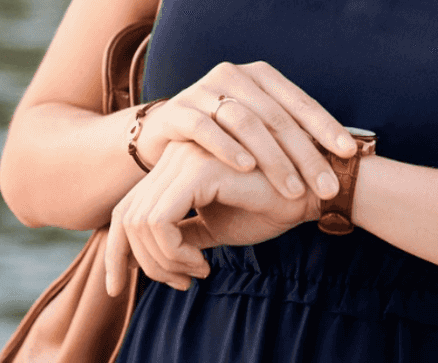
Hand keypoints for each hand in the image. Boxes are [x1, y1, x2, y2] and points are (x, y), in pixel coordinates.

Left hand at [105, 140, 319, 295]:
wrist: (315, 191)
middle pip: (127, 216)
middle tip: (181, 283)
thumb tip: (145, 258)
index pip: (128, 209)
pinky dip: (173, 253)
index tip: (144, 281)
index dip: (122, 251)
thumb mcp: (214, 225)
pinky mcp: (198, 170)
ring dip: (163, 261)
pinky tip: (204, 265)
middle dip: (144, 262)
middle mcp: (175, 154)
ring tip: (196, 273)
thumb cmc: (271, 206)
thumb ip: (181, 234)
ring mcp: (185, 156)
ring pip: (140, 221)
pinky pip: (160, 221)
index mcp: (175, 163)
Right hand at [130, 60, 354, 204]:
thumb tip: (350, 153)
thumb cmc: (223, 141)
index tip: (350, 155)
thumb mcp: (260, 133)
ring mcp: (203, 89)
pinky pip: (206, 127)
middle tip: (326, 187)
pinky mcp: (177, 109)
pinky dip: (227, 148)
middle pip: (277, 117)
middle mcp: (234, 76)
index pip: (300, 102)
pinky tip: (245, 168)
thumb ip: (293, 135)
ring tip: (292, 190)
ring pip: (246, 123)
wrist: (162, 139)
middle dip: (306, 155)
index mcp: (261, 76)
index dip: (327, 128)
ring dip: (273, 159)